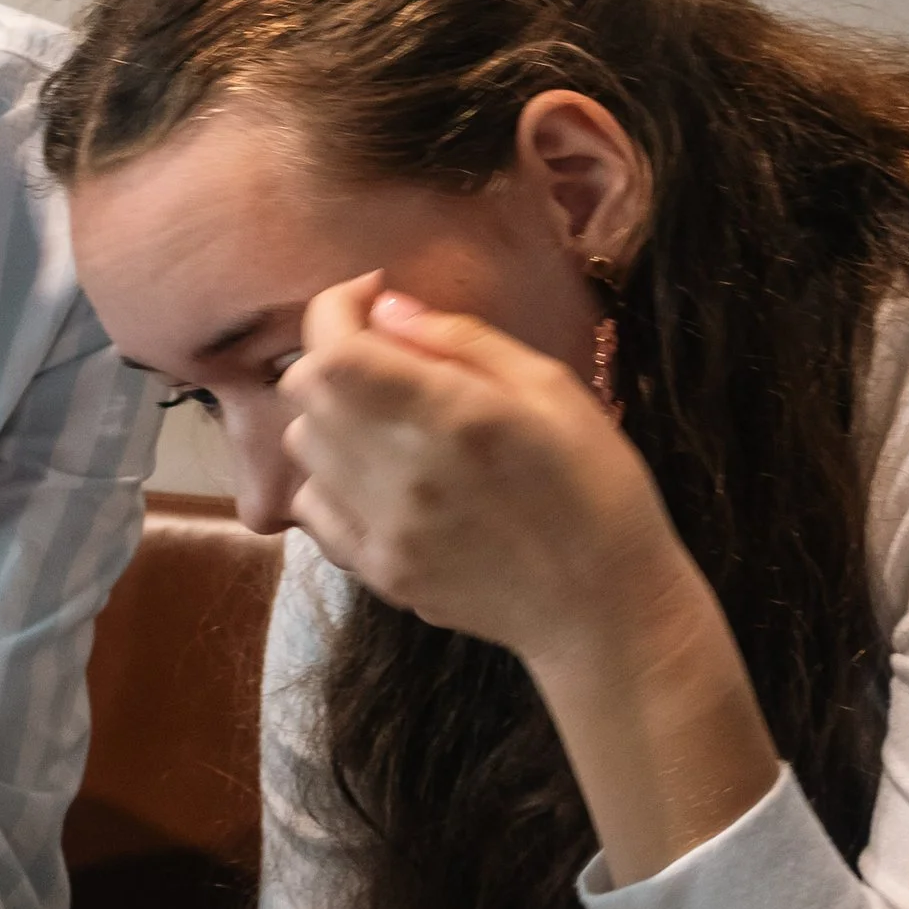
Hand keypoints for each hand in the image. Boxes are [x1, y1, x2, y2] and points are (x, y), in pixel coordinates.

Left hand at [285, 280, 779, 883]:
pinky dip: (331, 475)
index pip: (334, 349)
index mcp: (451, 417)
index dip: (338, 307)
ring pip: (303, 444)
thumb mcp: (553, 387)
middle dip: (335, 352)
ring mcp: (383, 530)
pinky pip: (314, 506)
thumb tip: (386, 309)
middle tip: (388, 355)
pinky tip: (383, 473)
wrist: (605, 610)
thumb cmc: (596, 485)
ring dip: (332, 413)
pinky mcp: (378, 571)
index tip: (374, 297)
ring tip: (391, 416)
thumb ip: (462, 340)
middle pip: (305, 390)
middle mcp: (401, 473)